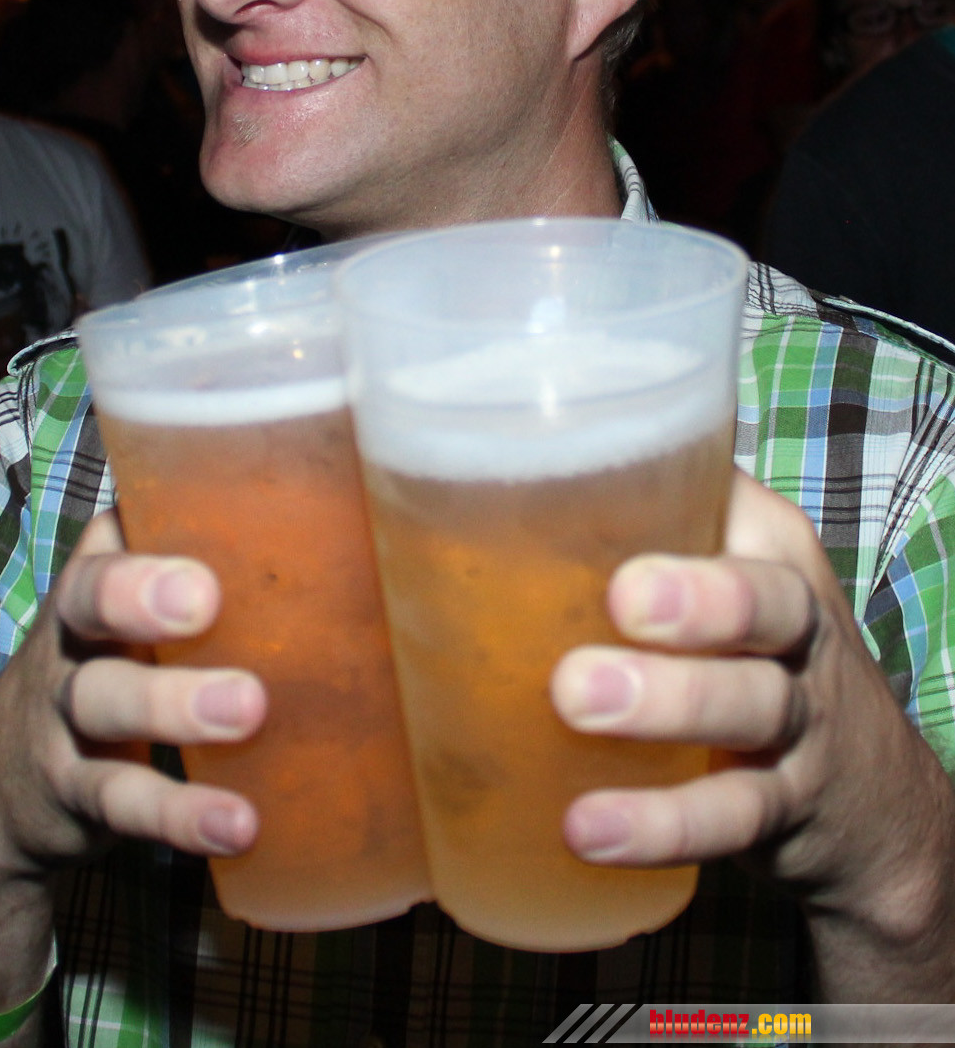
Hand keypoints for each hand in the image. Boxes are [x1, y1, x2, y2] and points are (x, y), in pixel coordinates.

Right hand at [0, 510, 265, 894]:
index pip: (115, 527)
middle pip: (90, 600)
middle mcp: (72, 634)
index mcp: (99, 574)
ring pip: (105, 700)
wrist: (2, 786)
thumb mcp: (139, 613)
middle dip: (139, 593)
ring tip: (246, 709)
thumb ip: (216, 569)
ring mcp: (66, 713)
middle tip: (204, 598)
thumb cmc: (112, 666)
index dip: (150, 517)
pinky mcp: (76, 791)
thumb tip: (348, 539)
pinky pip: (124, 799)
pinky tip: (238, 823)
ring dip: (173, 705)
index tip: (208, 507)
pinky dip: (180, 814)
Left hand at [549, 470, 954, 989]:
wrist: (871, 796)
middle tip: (622, 600)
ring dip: (670, 703)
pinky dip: (662, 824)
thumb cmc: (750, 654)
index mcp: (765, 545)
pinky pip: (732, 815)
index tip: (582, 482)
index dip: (671, 483)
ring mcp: (800, 718)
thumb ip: (618, 536)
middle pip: (762, 598)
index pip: (725, 495)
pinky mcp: (787, 807)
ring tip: (577, 703)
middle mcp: (796, 621)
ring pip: (750, 702)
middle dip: (697, 598)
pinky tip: (591, 829)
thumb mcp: (717, 579)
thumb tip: (440, 517)